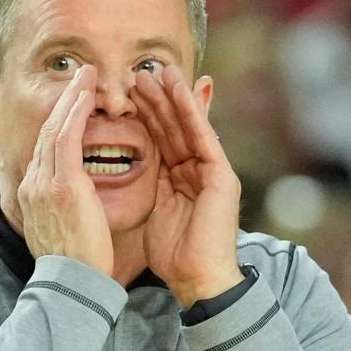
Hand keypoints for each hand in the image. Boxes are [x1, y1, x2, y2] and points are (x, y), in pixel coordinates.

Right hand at [18, 65, 114, 278]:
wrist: (71, 285)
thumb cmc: (75, 268)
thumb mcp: (61, 235)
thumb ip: (62, 213)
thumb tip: (72, 207)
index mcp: (33, 197)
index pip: (45, 150)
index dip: (59, 123)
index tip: (72, 106)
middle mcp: (33, 185)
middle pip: (47, 133)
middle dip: (63, 102)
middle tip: (80, 77)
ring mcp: (45, 183)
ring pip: (56, 128)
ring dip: (72, 97)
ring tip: (87, 75)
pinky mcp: (63, 184)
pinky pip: (68, 136)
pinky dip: (77, 110)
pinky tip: (88, 92)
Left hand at [131, 66, 241, 306]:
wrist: (198, 280)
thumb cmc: (174, 257)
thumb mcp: (155, 214)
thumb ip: (151, 188)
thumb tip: (133, 174)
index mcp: (181, 181)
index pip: (162, 142)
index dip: (147, 118)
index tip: (127, 96)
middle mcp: (199, 171)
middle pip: (175, 129)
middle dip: (157, 101)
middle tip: (137, 74)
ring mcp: (213, 171)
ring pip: (189, 126)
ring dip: (172, 96)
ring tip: (155, 70)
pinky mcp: (222, 174)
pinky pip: (203, 135)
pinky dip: (190, 110)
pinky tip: (178, 88)